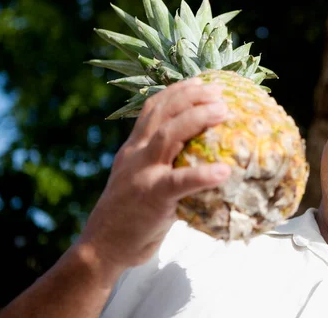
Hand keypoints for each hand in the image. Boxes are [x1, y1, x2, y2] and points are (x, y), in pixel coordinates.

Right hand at [77, 77, 230, 270]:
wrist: (103, 247)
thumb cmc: (130, 214)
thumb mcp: (139, 177)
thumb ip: (159, 161)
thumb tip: (197, 151)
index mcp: (133, 148)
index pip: (153, 109)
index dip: (177, 91)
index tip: (202, 82)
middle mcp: (136, 154)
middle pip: (162, 114)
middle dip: (191, 97)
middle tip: (219, 92)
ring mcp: (143, 174)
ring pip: (167, 136)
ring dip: (196, 119)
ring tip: (223, 111)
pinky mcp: (153, 198)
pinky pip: (180, 183)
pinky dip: (202, 175)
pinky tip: (224, 170)